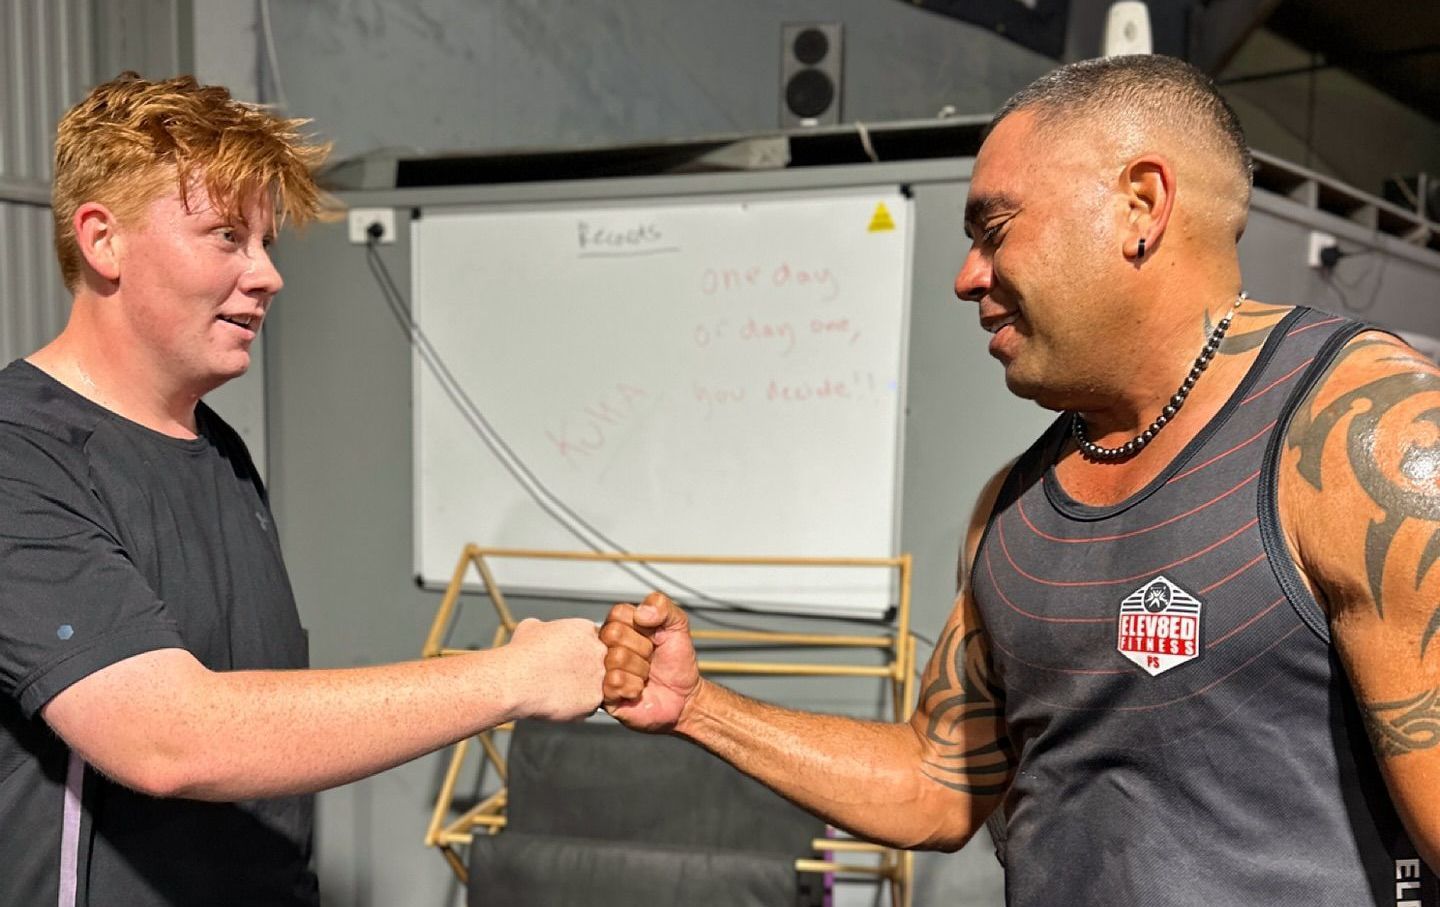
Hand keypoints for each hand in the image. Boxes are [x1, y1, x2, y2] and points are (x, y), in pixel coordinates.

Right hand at [503, 617, 605, 720]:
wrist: (517, 679)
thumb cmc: (521, 654)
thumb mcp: (531, 627)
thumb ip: (546, 628)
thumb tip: (542, 629)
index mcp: (585, 630)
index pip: (592, 639)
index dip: (578, 651)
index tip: (566, 659)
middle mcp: (598, 651)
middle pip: (598, 661)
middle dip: (584, 669)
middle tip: (563, 675)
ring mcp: (599, 677)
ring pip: (596, 685)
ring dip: (582, 688)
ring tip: (559, 690)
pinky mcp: (595, 700)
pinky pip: (590, 705)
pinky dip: (577, 707)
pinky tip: (560, 702)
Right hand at [600, 592, 700, 732]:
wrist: (685, 695)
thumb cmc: (676, 661)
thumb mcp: (677, 624)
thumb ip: (662, 605)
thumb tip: (641, 612)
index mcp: (619, 626)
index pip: (617, 613)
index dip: (641, 625)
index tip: (652, 635)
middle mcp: (606, 647)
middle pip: (613, 633)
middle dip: (642, 647)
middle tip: (650, 657)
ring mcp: (602, 670)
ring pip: (615, 658)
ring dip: (640, 669)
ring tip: (646, 675)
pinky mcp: (603, 695)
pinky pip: (614, 681)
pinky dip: (634, 686)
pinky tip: (638, 690)